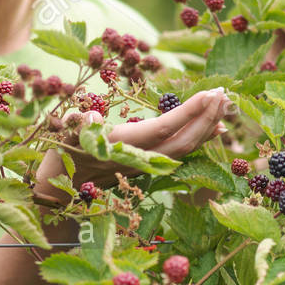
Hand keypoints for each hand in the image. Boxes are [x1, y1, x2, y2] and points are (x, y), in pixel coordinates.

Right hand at [33, 88, 234, 206]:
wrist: (58, 191)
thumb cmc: (60, 156)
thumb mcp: (64, 135)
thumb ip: (77, 123)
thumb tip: (90, 115)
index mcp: (122, 145)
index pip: (163, 128)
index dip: (188, 112)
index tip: (210, 93)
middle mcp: (140, 158)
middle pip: (183, 141)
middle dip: (206, 118)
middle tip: (225, 94)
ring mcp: (146, 165)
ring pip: (185, 149)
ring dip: (207, 128)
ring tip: (226, 107)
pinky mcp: (148, 167)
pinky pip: (181, 153)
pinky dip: (200, 139)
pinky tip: (215, 127)